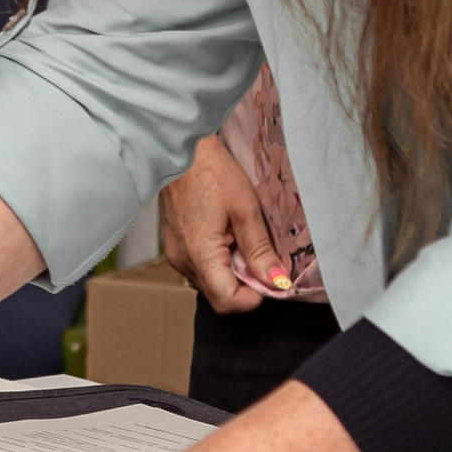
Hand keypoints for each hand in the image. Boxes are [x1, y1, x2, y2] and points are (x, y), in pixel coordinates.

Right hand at [159, 136, 288, 311]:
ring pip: (211, 284)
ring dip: (232, 273)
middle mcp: (182, 261)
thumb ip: (260, 251)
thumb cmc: (211, 171)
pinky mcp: (174, 246)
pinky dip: (219, 262)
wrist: (180, 149)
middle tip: (260, 255)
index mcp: (199, 254)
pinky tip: (227, 235)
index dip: (255, 296)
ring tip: (242, 239)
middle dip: (245, 285)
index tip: (270, 276)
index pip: (228, 302)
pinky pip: (201, 268)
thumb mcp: (245, 209)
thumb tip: (277, 283)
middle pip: (219, 297)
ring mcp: (175, 254)